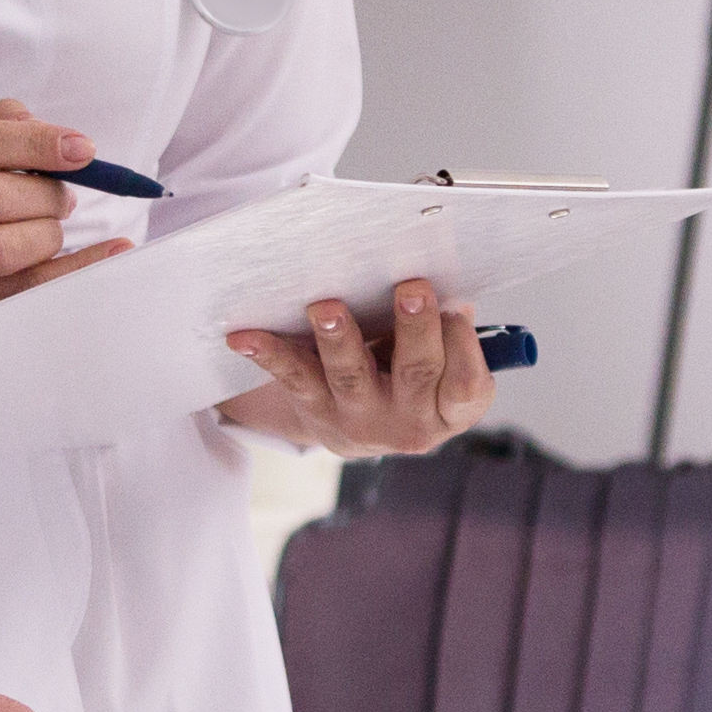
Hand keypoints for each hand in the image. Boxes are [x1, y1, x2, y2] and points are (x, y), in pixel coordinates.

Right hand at [0, 97, 129, 356]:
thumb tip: (45, 127)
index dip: (35, 141)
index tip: (81, 147)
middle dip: (47, 191)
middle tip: (62, 194)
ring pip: (7, 245)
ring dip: (48, 230)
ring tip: (48, 227)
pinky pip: (22, 289)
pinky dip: (74, 268)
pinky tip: (111, 254)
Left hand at [217, 279, 495, 457]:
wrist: (358, 426)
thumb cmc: (409, 374)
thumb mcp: (441, 361)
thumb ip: (447, 329)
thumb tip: (450, 285)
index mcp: (452, 410)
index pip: (467, 384)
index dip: (464, 348)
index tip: (457, 309)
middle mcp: (410, 423)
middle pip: (416, 372)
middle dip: (414, 329)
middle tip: (411, 289)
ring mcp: (360, 420)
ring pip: (351, 376)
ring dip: (338, 339)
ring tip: (327, 308)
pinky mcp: (315, 410)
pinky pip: (292, 378)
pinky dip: (268, 354)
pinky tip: (243, 337)